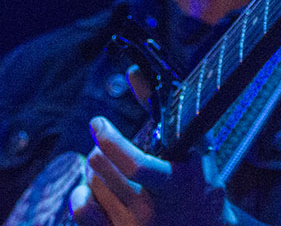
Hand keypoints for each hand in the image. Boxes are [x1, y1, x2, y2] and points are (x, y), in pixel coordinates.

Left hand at [70, 116, 235, 225]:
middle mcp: (150, 210)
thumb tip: (133, 71)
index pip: (133, 164)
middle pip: (100, 166)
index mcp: (174, 185)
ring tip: (115, 169)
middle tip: (108, 143)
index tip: (99, 122)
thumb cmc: (199, 184)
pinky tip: (96, 189)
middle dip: (101, 148)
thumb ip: (164, 107)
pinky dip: (82, 193)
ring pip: (90, 182)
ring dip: (98, 169)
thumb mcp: (195, 147)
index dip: (109, 139)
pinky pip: (81, 209)